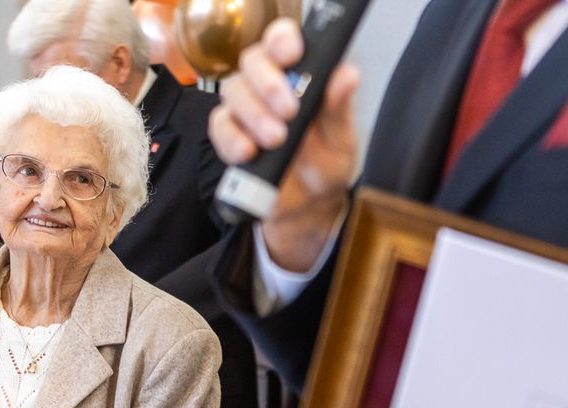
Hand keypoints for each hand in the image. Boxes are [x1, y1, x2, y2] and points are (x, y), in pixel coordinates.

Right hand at [210, 17, 360, 271]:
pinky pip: (219, 127)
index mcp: (298, 74)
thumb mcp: (341, 138)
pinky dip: (232, 139)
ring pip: (233, 91)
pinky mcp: (230, 137)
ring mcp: (246, 110)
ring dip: (253, 114)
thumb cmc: (325, 163)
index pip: (282, 41)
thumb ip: (339, 107)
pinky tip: (249, 152)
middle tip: (289, 111)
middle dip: (267, 84)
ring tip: (276, 139)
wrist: (308, 206)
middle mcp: (267, 86)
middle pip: (251, 62)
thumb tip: (348, 75)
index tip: (292, 55)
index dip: (281, 40)